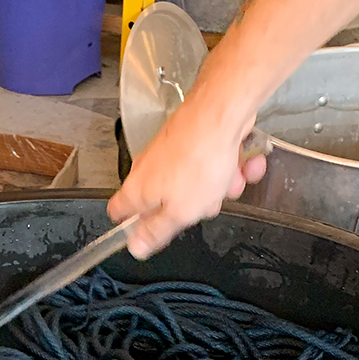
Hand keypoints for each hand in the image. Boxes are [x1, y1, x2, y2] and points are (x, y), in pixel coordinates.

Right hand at [108, 104, 267, 258]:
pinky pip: (208, 161)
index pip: (118, 212)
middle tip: (205, 205)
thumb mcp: (180, 213)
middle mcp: (148, 169)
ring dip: (217, 186)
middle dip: (190, 207)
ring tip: (230, 179)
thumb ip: (157, 232)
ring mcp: (170, 152)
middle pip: (164, 201)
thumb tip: (136, 247)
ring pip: (193, 182)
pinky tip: (240, 161)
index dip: (131, 225)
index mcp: (137, 191)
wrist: (222, 112)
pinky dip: (227, 164)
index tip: (150, 231)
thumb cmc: (199, 162)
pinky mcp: (191, 137)